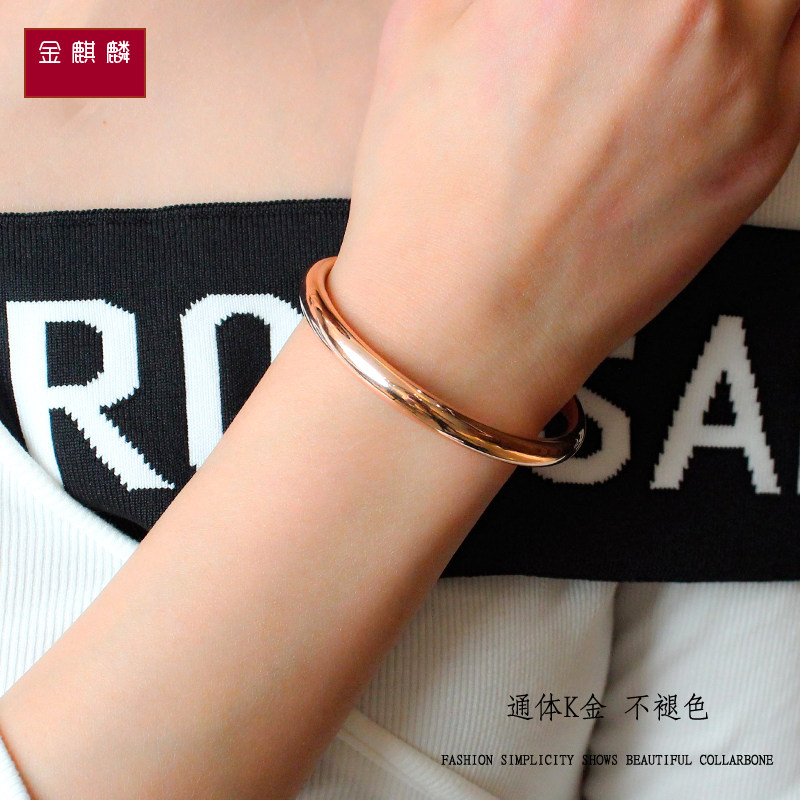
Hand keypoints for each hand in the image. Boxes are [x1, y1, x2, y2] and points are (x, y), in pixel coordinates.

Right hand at [330, 0, 799, 430]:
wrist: (466, 326)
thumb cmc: (427, 187)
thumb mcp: (422, 21)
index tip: (582, 4)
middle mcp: (693, 7)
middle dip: (666, 3)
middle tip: (630, 20)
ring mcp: (749, 79)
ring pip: (774, 1)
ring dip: (725, 11)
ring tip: (662, 43)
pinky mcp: (768, 149)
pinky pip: (795, 52)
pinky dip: (757, 43)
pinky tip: (690, 78)